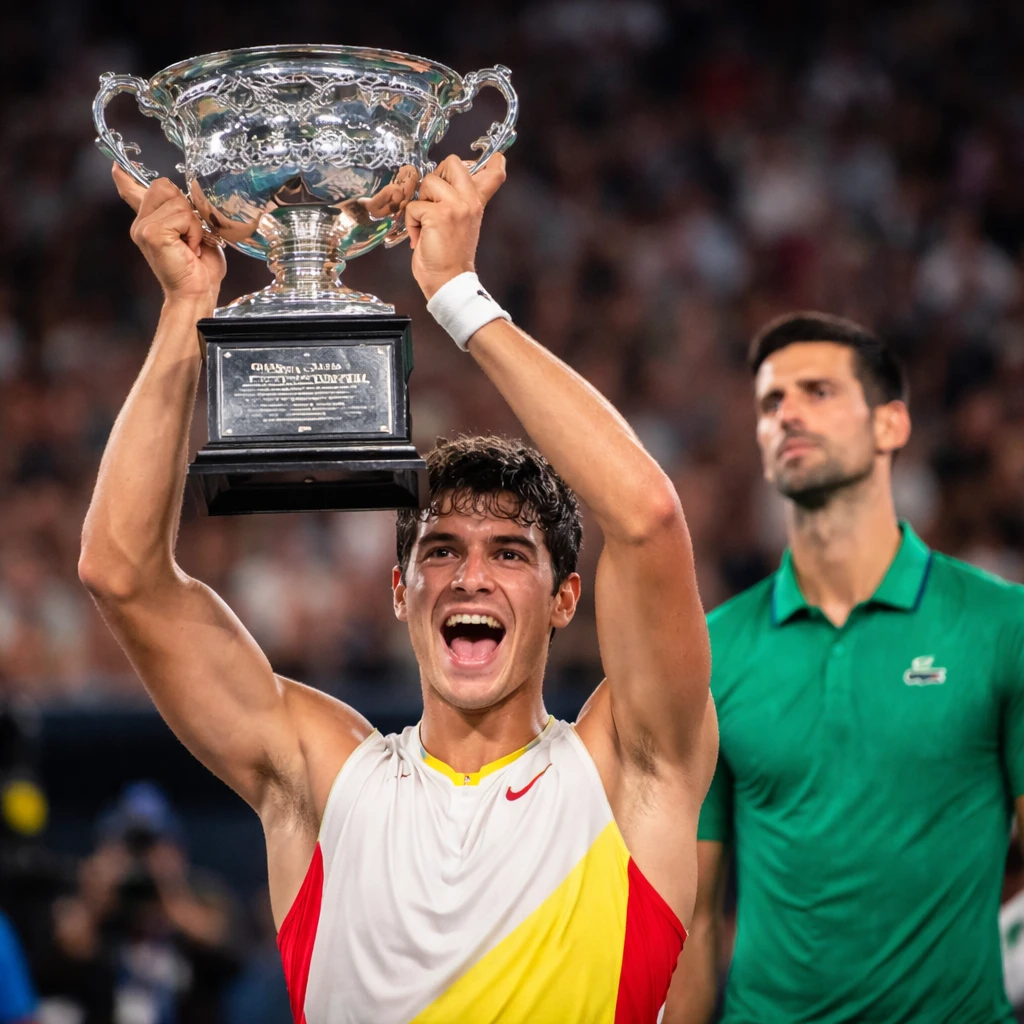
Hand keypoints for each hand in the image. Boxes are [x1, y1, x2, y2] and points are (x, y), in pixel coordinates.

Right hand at [113, 165, 225, 308]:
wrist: (197, 293)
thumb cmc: (200, 269)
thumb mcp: (195, 234)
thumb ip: (184, 214)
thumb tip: (187, 195)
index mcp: (150, 222)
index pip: (134, 192)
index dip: (126, 179)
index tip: (117, 167)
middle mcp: (141, 223)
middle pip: (164, 186)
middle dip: (187, 207)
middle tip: (191, 235)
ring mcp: (143, 228)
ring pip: (177, 200)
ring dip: (193, 223)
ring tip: (191, 244)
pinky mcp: (151, 233)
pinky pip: (182, 216)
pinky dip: (193, 231)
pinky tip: (190, 248)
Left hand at [405, 153, 505, 298]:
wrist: (448, 281)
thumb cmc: (450, 256)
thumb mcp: (464, 223)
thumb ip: (464, 201)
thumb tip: (457, 185)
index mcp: (477, 203)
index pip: (494, 175)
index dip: (494, 162)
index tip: (498, 158)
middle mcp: (470, 201)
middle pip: (452, 162)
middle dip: (435, 178)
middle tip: (435, 203)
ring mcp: (455, 207)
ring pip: (428, 182)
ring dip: (420, 204)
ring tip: (427, 225)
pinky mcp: (438, 216)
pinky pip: (414, 206)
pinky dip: (412, 222)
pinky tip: (421, 237)